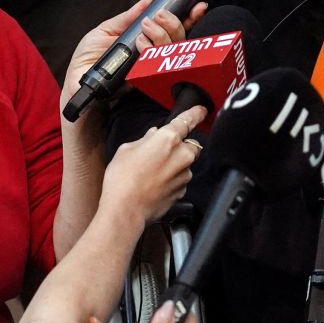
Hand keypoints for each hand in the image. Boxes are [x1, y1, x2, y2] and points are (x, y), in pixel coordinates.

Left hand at [60, 0, 209, 110]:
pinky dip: (155, 51)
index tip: (196, 7)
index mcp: (145, 41)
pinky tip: (143, 44)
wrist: (77, 85)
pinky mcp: (148, 81)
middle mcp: (153, 55)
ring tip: (145, 29)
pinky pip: (162, 66)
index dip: (187, 18)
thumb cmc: (87, 61)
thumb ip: (125, 18)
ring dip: (162, 35)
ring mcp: (152, 68)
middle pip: (178, 38)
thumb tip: (146, 2)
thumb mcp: (103, 32)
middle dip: (173, 23)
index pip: (171, 29)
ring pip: (173, 50)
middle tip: (159, 17)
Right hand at [102, 105, 205, 224]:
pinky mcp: (183, 191)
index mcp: (168, 139)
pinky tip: (154, 185)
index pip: (188, 120)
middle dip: (179, 146)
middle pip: (189, 144)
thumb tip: (153, 136)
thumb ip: (145, 140)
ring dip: (174, 164)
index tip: (201, 111)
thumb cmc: (122, 180)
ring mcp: (184, 174)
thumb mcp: (126, 150)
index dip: (196, 114)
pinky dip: (171, 180)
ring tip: (152, 173)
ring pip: (185, 163)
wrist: (125, 211)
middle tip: (160, 153)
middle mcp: (182, 155)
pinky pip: (180, 179)